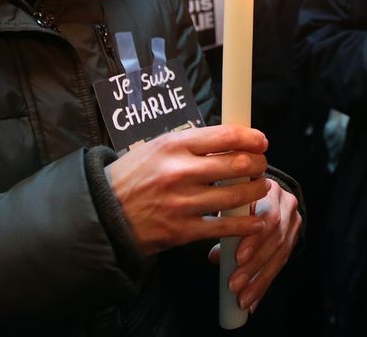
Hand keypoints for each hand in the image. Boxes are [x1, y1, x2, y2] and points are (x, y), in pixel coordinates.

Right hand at [108, 125, 269, 255]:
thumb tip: (232, 139)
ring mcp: (181, 203)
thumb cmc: (134, 175)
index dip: (251, 138)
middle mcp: (179, 172)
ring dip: (255, 192)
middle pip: (236, 164)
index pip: (225, 136)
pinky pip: (222, 227)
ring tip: (260, 188)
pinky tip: (255, 221)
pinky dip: (244, 224)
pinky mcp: (181, 230)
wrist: (104, 213)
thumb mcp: (158, 147)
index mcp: (174, 146)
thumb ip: (193, 143)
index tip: (262, 141)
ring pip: (234, 196)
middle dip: (258, 164)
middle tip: (262, 166)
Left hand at [210, 179, 301, 312]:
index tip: (237, 258)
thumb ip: (226, 223)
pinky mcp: (294, 238)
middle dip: (254, 266)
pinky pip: (280, 264)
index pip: (268, 216)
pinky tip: (253, 302)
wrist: (267, 191)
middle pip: (275, 239)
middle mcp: (287, 204)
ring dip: (259, 280)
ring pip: (280, 254)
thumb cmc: (242, 198)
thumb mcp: (234, 203)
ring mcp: (293, 222)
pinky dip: (264, 284)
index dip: (254, 239)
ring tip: (242, 299)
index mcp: (270, 190)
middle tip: (234, 285)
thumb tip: (217, 256)